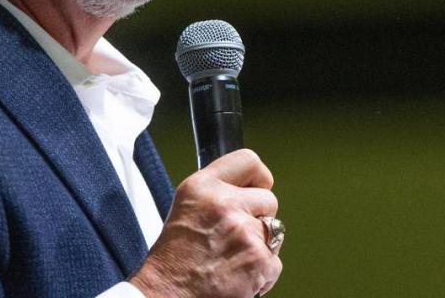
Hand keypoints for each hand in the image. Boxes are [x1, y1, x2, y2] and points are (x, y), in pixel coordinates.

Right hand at [130, 149, 281, 297]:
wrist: (169, 294)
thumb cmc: (174, 258)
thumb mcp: (187, 207)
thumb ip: (216, 192)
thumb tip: (247, 188)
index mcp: (203, 187)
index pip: (248, 160)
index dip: (258, 177)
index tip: (257, 188)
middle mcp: (224, 204)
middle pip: (269, 200)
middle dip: (259, 217)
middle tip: (235, 234)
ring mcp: (244, 232)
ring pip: (274, 232)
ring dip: (260, 245)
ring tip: (232, 257)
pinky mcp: (259, 260)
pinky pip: (275, 261)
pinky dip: (262, 272)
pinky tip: (238, 274)